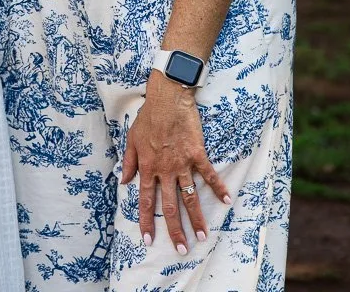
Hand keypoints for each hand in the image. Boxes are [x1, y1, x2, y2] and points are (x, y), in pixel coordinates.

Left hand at [123, 73, 228, 253]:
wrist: (167, 98)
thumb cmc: (148, 117)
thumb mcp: (131, 139)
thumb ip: (128, 163)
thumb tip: (123, 181)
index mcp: (147, 167)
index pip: (144, 201)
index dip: (146, 221)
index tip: (148, 240)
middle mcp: (165, 170)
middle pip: (169, 206)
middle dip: (175, 230)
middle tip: (181, 250)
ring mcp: (182, 163)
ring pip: (190, 196)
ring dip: (196, 217)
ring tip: (202, 236)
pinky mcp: (197, 154)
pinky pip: (209, 174)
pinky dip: (218, 188)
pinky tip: (226, 201)